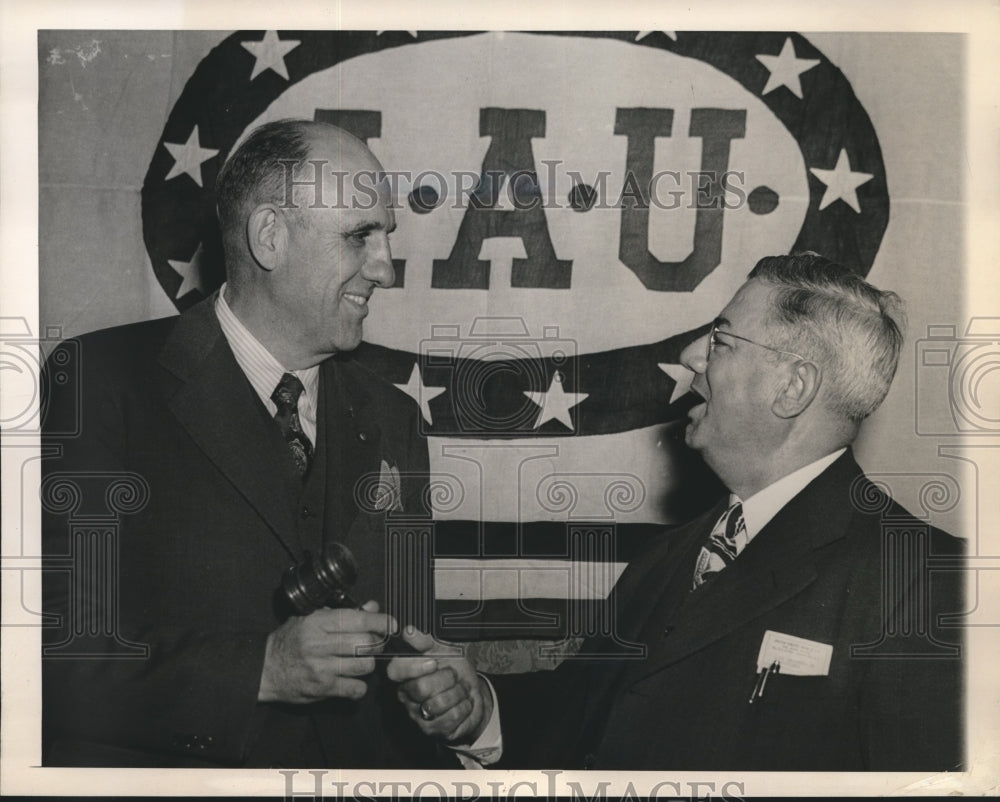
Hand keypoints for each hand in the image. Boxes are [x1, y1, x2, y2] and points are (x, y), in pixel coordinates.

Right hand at [258, 600, 395, 702]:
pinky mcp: (322, 689)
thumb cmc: (291, 640)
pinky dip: (359, 686)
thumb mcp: (312, 618)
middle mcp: (319, 645)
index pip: (357, 619)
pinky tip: (353, 679)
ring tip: (361, 660)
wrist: (266, 669)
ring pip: (364, 666)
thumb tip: (372, 607)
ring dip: (368, 663)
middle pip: (365, 643)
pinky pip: (355, 689)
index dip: (379, 621)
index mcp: (317, 623)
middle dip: (376, 643)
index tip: (390, 623)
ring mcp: (321, 668)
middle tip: (374, 643)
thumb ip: (343, 613)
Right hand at [386, 627, 492, 743]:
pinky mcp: (433, 730)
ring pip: (436, 705)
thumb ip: (425, 642)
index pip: (395, 671)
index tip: (434, 662)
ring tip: (461, 689)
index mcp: (405, 674)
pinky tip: (464, 703)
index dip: (414, 667)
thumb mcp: (443, 650)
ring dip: (458, 693)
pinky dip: (464, 708)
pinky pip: (450, 719)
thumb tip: (408, 631)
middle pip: (420, 688)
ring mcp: (419, 715)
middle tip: (454, 676)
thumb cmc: (454, 669)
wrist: (472, 692)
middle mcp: (407, 696)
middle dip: (446, 679)